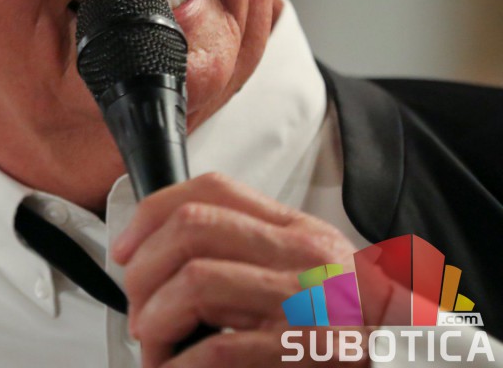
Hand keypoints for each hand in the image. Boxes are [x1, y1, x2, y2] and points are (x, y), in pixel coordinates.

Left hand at [112, 173, 360, 367]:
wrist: (414, 357)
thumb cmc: (350, 323)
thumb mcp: (307, 269)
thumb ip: (250, 253)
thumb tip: (165, 262)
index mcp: (294, 230)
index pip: (210, 189)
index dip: (151, 214)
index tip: (125, 249)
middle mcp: (300, 255)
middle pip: (192, 229)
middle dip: (144, 270)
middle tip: (135, 307)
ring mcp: (304, 301)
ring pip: (197, 282)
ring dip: (156, 319)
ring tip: (153, 345)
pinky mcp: (305, 350)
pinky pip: (221, 348)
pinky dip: (181, 365)